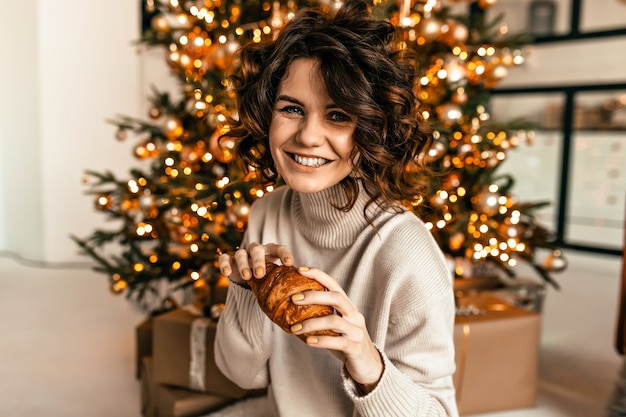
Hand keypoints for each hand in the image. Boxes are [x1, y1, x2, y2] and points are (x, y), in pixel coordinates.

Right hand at [218, 242, 293, 284]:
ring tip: (247, 277)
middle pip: (257, 249)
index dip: (285, 255)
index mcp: (271, 252)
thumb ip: (286, 282)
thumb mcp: (276, 279)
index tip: (290, 264)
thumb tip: (302, 297)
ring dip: (243, 264)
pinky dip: (225, 264)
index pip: (280, 248)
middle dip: (259, 261)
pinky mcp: (229, 260)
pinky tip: (227, 273)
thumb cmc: (268, 279)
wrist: (249, 279)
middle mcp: (257, 251)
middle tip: (260, 274)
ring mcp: (242, 255)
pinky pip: (225, 258)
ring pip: (241, 253)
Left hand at [290, 267, 383, 392]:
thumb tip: (291, 309)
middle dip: (314, 295)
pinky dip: (321, 341)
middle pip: (336, 298)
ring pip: (334, 321)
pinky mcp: (355, 348)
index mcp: (348, 306)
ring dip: (311, 324)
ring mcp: (356, 331)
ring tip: (294, 329)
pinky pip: (338, 342)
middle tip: (293, 299)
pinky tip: (308, 342)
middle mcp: (354, 315)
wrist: (368, 364)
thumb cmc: (346, 342)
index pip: (333, 285)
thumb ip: (321, 316)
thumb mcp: (335, 326)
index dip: (318, 275)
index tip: (300, 270)